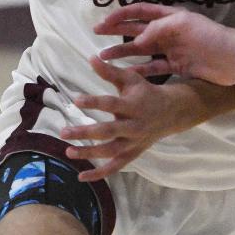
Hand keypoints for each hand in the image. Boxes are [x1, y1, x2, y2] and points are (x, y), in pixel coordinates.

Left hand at [60, 56, 203, 181]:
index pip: (111, 105)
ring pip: (110, 152)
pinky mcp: (132, 154)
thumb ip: (110, 72)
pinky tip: (81, 176)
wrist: (171, 112)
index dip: (94, 102)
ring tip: (68, 151)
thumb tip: (90, 58)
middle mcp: (133, 126)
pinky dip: (99, 174)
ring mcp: (133, 143)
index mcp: (132, 106)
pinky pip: (115, 167)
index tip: (76, 100)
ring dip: (89, 154)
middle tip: (64, 132)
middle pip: (108, 132)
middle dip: (85, 133)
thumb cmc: (146, 92)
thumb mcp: (131, 79)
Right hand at [93, 4, 234, 85]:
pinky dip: (138, 70)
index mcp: (169, 16)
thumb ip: (156, 29)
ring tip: (103, 57)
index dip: (121, 14)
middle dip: (116, 31)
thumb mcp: (181, 25)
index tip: (103, 21)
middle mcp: (168, 31)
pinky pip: (152, 68)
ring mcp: (171, 49)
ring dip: (122, 52)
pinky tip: (124, 74)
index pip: (140, 10)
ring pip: (141, 50)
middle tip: (96, 34)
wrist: (233, 59)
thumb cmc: (210, 37)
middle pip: (136, 29)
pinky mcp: (176, 65)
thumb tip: (136, 38)